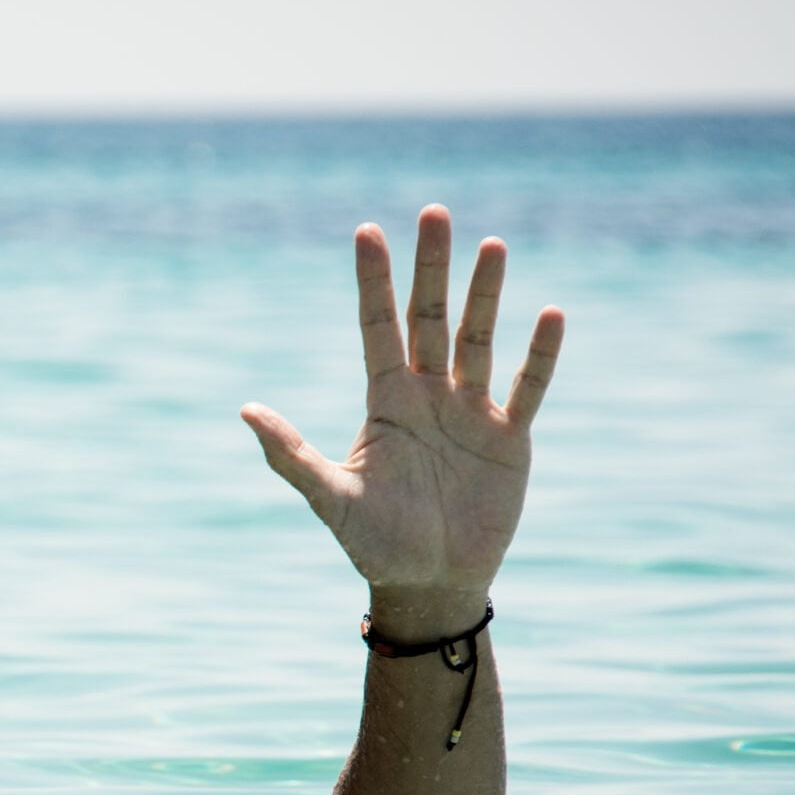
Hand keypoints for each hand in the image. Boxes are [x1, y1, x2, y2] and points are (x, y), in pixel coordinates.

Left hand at [240, 206, 562, 619]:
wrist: (428, 583)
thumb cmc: (374, 543)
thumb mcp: (330, 497)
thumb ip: (290, 454)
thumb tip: (245, 410)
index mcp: (385, 401)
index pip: (376, 325)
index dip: (373, 279)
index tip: (367, 229)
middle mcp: (428, 395)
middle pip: (429, 317)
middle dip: (432, 267)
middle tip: (435, 212)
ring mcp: (470, 413)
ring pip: (479, 340)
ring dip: (485, 295)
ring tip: (492, 245)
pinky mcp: (509, 439)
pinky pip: (527, 388)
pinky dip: (538, 355)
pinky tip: (548, 313)